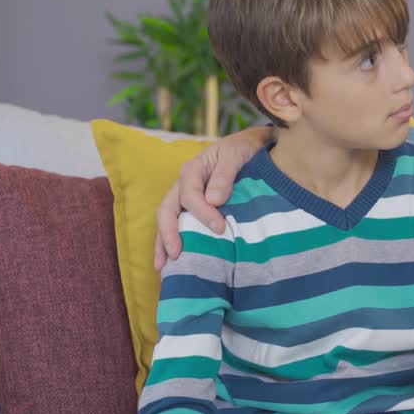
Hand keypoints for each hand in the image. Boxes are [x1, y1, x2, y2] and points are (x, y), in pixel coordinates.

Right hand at [153, 126, 270, 269]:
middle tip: (176, 255)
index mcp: (193, 170)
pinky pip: (178, 225)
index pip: (189, 195)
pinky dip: (172, 241)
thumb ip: (224, 175)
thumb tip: (213, 201)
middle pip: (167, 210)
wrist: (251, 146)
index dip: (202, 213)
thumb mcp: (236, 155)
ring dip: (163, 243)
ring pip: (167, 221)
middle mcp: (184, 185)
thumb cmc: (243, 149)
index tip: (220, 228)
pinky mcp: (193, 208)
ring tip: (162, 268)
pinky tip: (173, 262)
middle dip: (168, 234)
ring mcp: (185, 197)